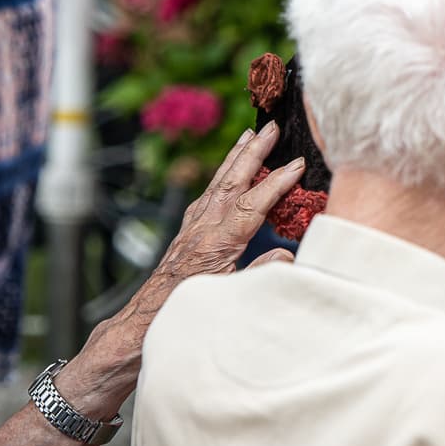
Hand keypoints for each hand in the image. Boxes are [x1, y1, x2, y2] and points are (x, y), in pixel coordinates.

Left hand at [125, 122, 303, 325]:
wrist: (147, 318)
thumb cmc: (187, 310)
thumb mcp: (229, 298)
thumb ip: (259, 274)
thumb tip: (287, 255)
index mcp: (217, 243)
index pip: (252, 204)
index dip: (277, 183)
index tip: (297, 163)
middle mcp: (204, 227)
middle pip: (232, 181)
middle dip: (254, 152)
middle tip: (271, 127)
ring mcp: (194, 226)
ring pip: (219, 183)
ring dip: (236, 156)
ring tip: (250, 134)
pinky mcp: (189, 230)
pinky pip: (209, 194)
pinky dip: (223, 176)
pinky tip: (228, 171)